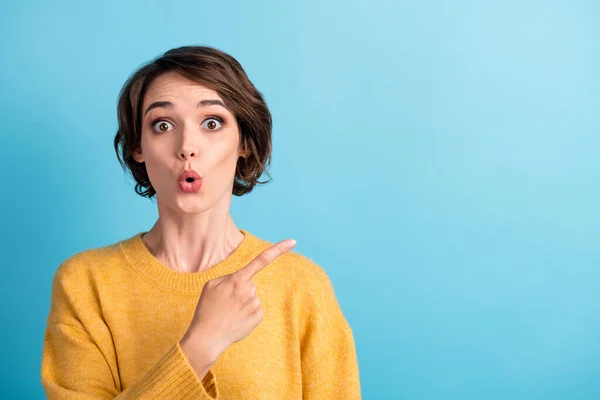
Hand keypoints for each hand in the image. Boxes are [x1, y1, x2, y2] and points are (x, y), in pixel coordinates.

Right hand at [180, 238, 296, 365]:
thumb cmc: (206, 309)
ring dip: (242, 303)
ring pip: (252, 297)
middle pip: (250, 284)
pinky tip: (235, 320)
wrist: (207, 338)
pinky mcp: (259, 317)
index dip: (278, 249)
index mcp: (238, 279)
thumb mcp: (211, 285)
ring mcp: (256, 304)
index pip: (261, 260)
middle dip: (240, 290)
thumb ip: (229, 277)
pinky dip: (247, 314)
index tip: (292, 241)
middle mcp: (250, 290)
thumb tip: (245, 281)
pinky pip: (255, 310)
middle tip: (224, 303)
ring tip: (228, 313)